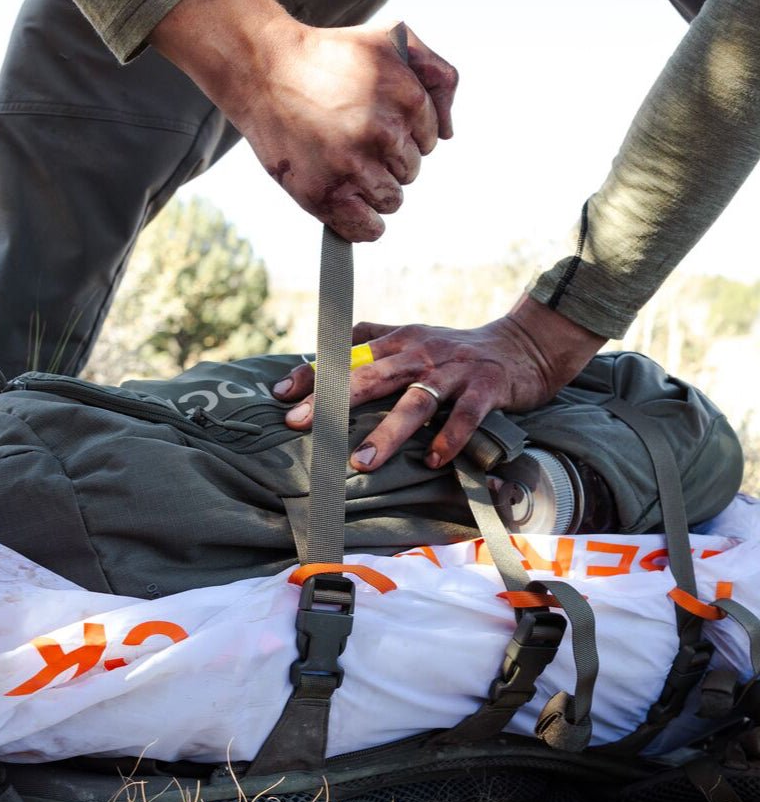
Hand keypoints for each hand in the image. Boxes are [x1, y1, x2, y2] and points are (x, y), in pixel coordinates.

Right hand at [150, 0, 457, 240]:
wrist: (264, 70)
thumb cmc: (330, 57)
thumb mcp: (394, 43)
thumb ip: (438, 76)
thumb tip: (449, 133)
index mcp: (406, 96)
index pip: (430, 140)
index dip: (403, 132)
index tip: (374, 120)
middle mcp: (382, 132)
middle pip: (410, 172)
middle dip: (388, 160)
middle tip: (352, 140)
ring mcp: (351, 166)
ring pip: (391, 200)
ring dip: (374, 189)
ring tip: (344, 164)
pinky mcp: (324, 193)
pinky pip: (368, 229)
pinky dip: (366, 225)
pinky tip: (351, 203)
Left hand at [272, 297, 605, 468]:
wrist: (522, 346)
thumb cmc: (456, 352)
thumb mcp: (412, 339)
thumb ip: (371, 344)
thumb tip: (318, 360)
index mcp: (399, 341)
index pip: (347, 352)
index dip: (313, 371)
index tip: (280, 395)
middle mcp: (421, 352)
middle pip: (372, 375)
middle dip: (334, 401)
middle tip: (302, 425)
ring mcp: (454, 370)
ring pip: (415, 401)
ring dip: (386, 433)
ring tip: (361, 462)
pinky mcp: (486, 388)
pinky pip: (465, 416)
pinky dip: (449, 438)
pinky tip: (433, 460)